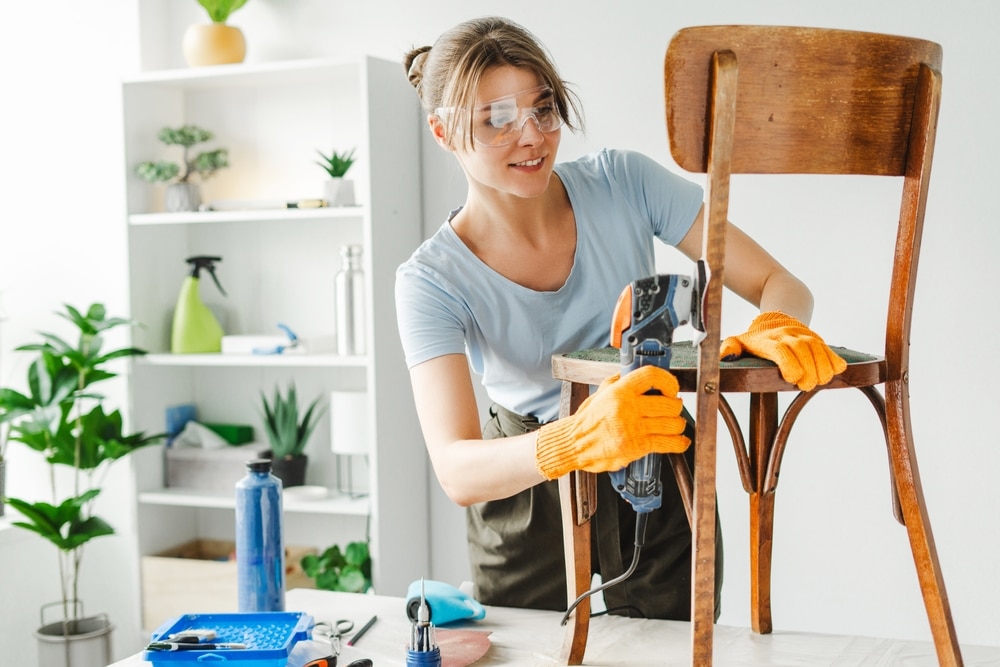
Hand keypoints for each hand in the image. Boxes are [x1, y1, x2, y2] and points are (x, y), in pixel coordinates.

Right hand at [534, 365, 689, 479]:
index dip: (668, 381)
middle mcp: (628, 407)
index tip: (671, 387)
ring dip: (678, 424)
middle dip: (675, 406)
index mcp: (619, 391)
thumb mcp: (598, 395)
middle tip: (673, 408)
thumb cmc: (586, 422)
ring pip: (672, 423)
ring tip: (674, 424)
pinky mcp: (637, 446)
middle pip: (668, 403)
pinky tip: (679, 441)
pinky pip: (668, 443)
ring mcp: (633, 428)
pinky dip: (679, 443)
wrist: (575, 444)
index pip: (652, 376)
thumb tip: (628, 372)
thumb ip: (615, 383)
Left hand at [720, 311, 846, 390]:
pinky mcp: (816, 338)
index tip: (792, 378)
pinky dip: (834, 359)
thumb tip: (726, 357)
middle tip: (807, 386)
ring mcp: (803, 335)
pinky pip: (828, 348)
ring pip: (817, 348)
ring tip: (821, 381)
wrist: (776, 317)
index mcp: (768, 340)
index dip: (789, 364)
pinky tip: (835, 370)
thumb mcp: (739, 341)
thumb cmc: (755, 338)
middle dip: (808, 369)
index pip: (780, 350)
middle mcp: (787, 335)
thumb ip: (730, 348)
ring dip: (823, 366)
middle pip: (801, 349)